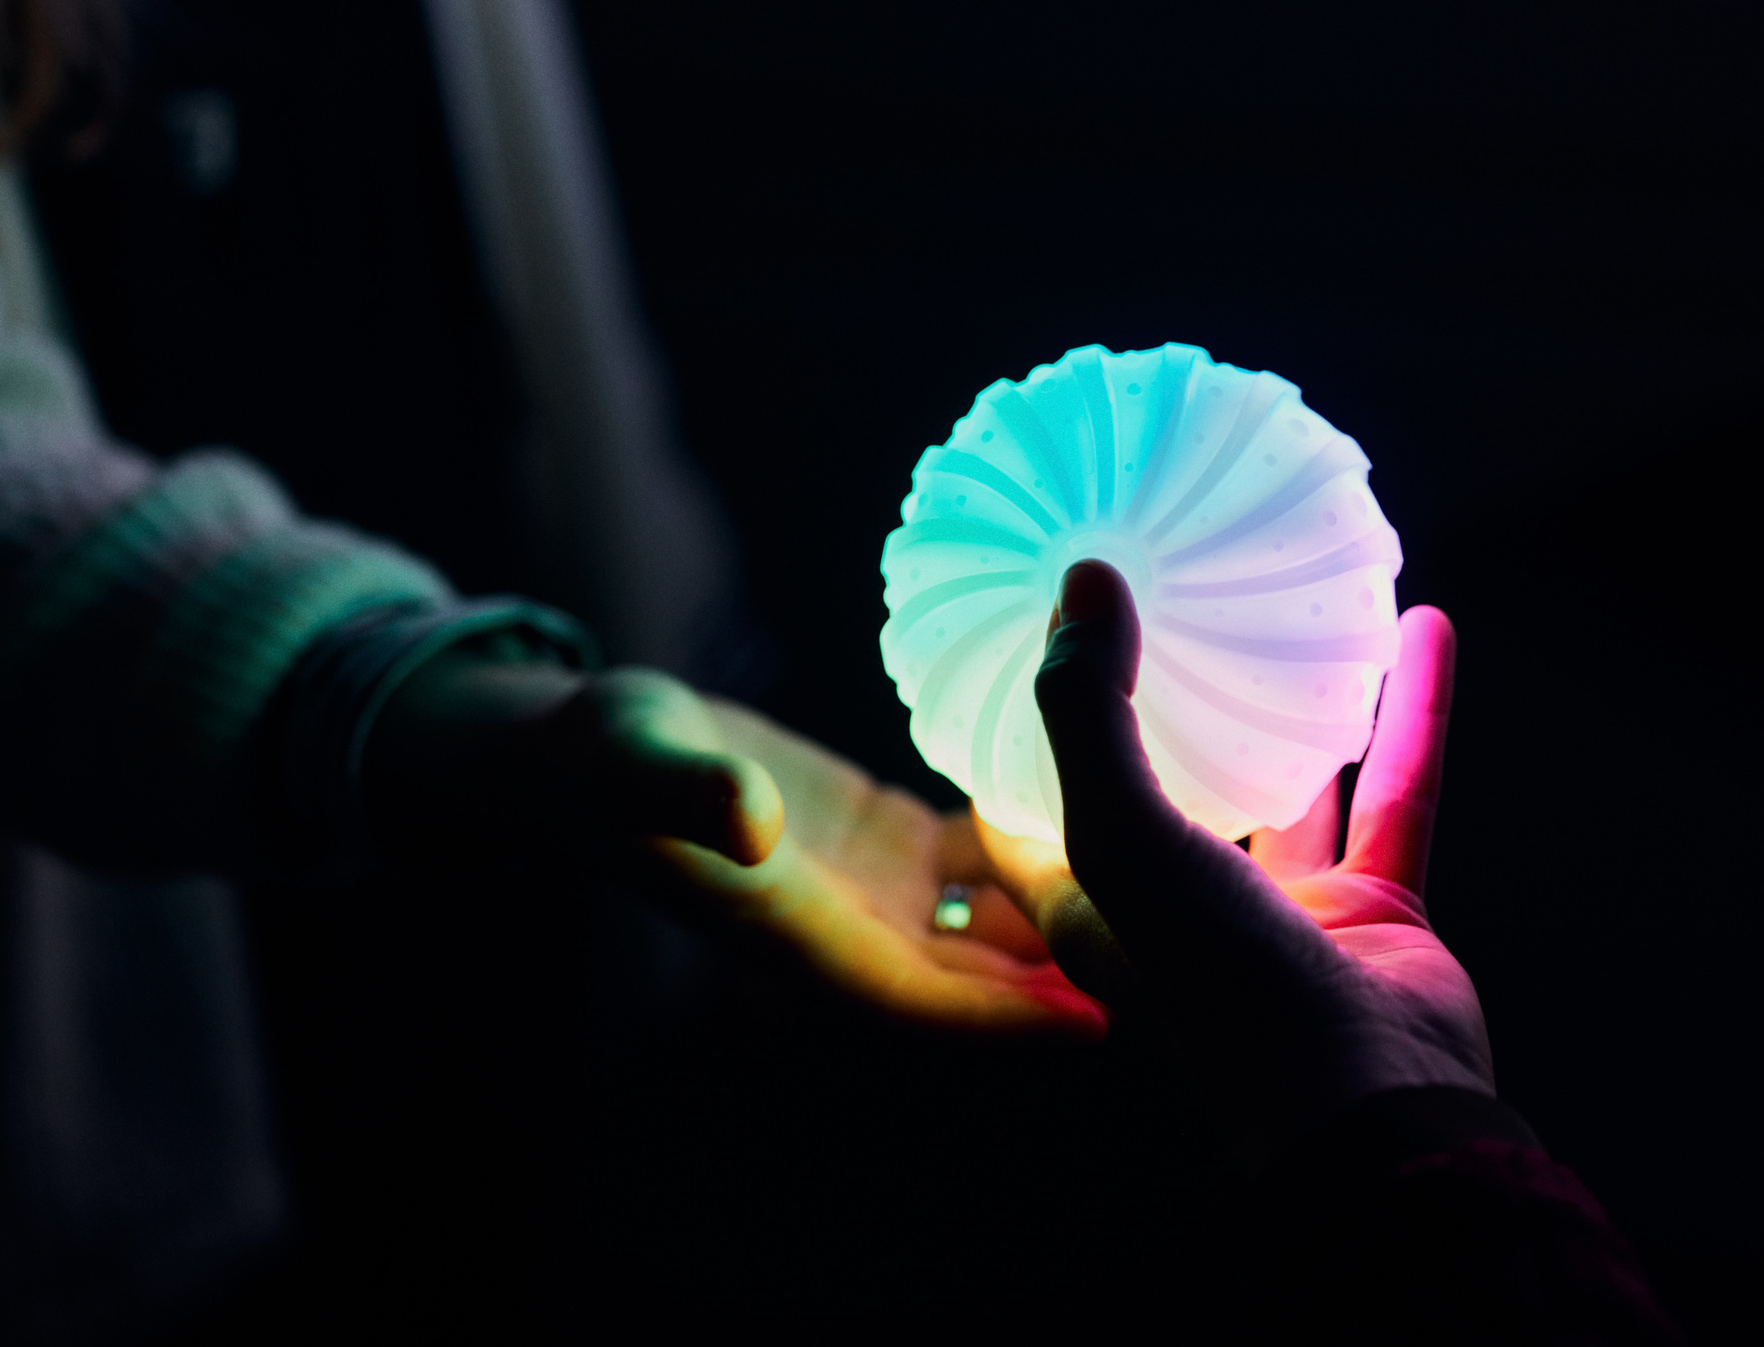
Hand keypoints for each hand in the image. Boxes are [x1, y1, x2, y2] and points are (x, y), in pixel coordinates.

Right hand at [363, 637, 1104, 1037]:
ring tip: (1176, 882)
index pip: (927, 1001)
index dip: (1014, 1017)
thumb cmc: (595, 762)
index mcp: (800, 933)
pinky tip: (1104, 806)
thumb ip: (691, 795)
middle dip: (1071, 976)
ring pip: (992, 918)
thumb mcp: (637, 762)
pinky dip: (1035, 842)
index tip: (1108, 1017)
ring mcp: (871, 884)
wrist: (578, 747)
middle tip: (1185, 953)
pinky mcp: (882, 836)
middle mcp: (850, 925)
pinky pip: (976, 856)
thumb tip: (748, 822)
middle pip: (982, 974)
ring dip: (1069, 911)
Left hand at [977, 563, 1491, 1148]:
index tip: (1035, 630)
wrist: (1373, 1100)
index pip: (1034, 807)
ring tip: (1302, 600)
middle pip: (1167, 781)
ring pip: (1291, 776)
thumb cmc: (1221, 984)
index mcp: (1096, 906)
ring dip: (1301, 695)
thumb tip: (1083, 582)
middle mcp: (1183, 903)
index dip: (1028, 727)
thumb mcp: (1119, 838)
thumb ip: (1089, 713)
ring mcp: (1284, 906)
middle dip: (1168, 697)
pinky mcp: (1376, 903)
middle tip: (1169, 591)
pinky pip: (1397, 786)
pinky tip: (1424, 628)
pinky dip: (1413, 711)